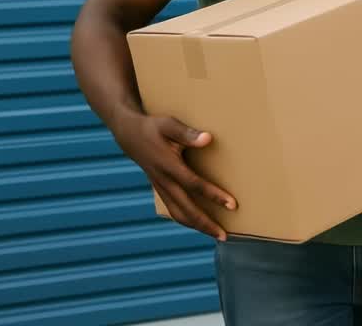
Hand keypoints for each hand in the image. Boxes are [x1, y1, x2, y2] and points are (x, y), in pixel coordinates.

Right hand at [113, 112, 236, 240]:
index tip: (232, 205)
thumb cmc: (153, 128)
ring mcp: (161, 187)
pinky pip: (173, 209)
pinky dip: (187, 219)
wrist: (129, 134)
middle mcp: (164, 181)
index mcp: (168, 166)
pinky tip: (200, 224)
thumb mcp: (169, 125)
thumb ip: (187, 134)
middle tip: (224, 236)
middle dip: (205, 224)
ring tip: (216, 235)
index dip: (214, 195)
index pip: (194, 185)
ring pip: (178, 213)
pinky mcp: (160, 189)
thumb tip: (208, 138)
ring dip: (197, 226)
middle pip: (186, 209)